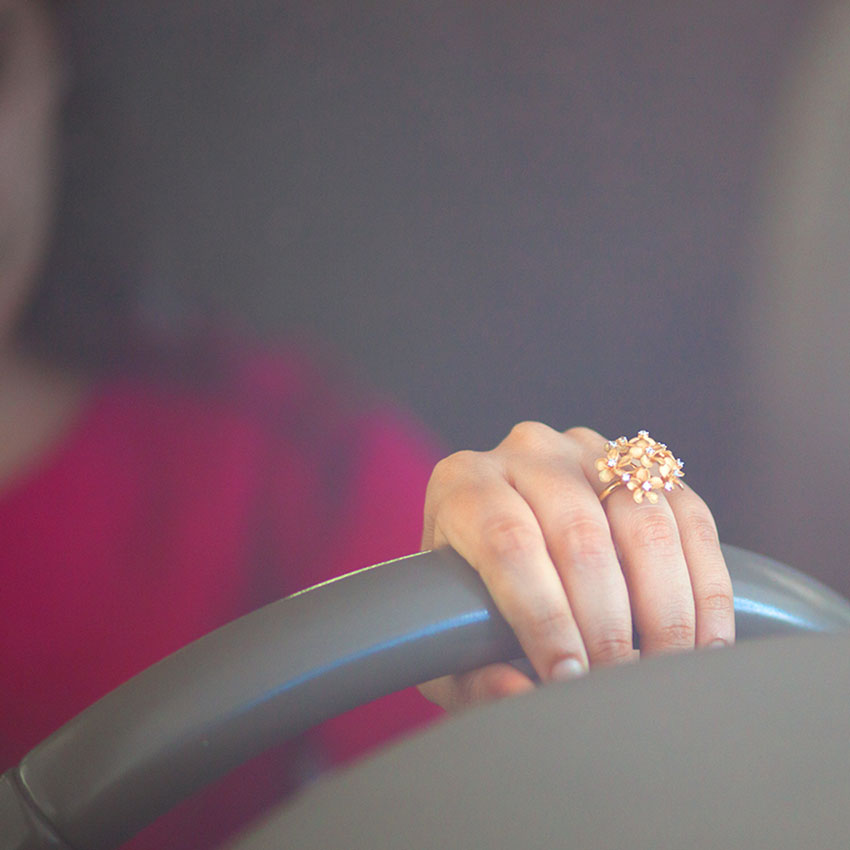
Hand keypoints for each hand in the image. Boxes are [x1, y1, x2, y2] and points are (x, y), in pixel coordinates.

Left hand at [418, 423, 733, 710]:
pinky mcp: (646, 464)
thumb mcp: (452, 643)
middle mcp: (526, 451)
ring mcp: (590, 449)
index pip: (507, 542)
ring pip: (643, 520)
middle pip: (578, 532)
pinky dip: (704, 587)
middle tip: (616, 682)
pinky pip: (690, 518)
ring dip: (664, 607)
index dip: (543, 615)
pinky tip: (704, 641)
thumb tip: (522, 695)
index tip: (567, 676)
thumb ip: (474, 678)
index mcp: (463, 484)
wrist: (507, 542)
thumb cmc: (472, 600)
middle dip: (607, 622)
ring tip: (663, 668)